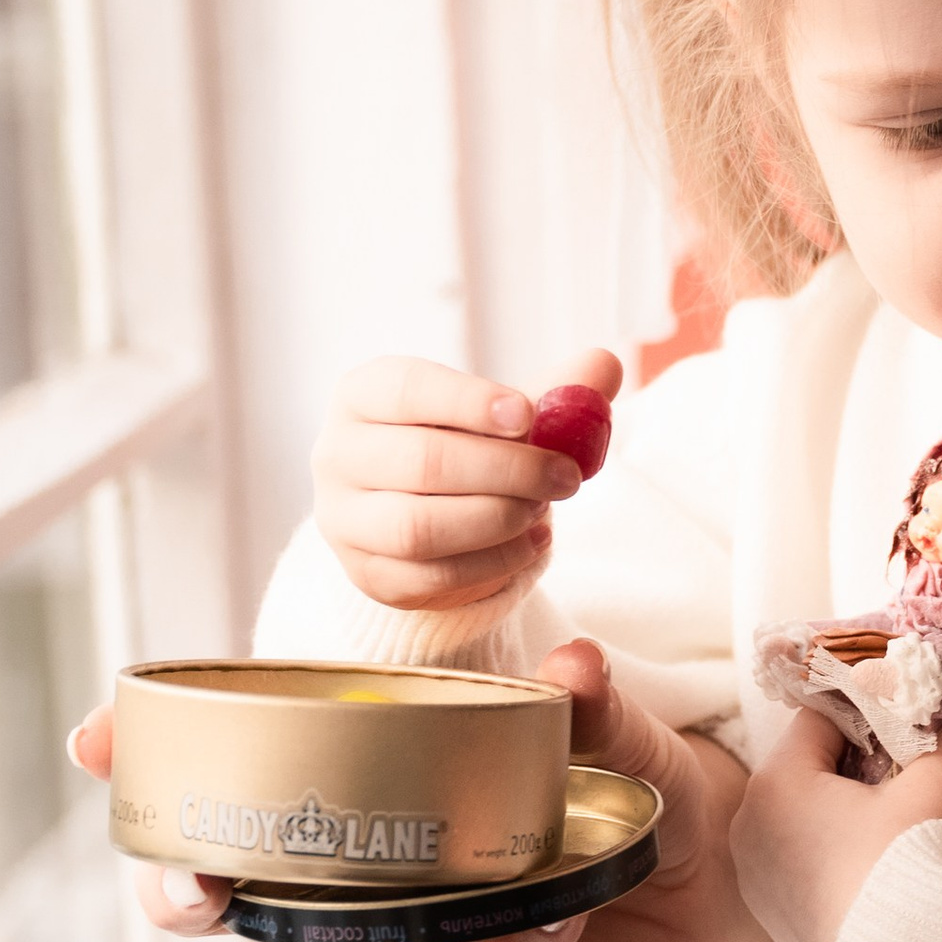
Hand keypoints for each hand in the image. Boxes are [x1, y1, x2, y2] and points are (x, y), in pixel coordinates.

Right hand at [69, 640, 775, 941]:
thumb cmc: (636, 784)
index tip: (97, 738)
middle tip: (199, 878)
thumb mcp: (625, 734)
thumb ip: (597, 706)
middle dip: (190, 891)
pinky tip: (542, 939)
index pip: (231, 772)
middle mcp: (364, 873)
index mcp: (365, 784)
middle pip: (239, 892)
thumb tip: (573, 667)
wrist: (712, 875)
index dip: (147, 758)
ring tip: (509, 914)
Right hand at [311, 346, 623, 615]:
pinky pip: (431, 576)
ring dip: (498, 518)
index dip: (468, 401)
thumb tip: (604, 365)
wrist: (430, 511)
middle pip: (422, 463)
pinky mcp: (370, 575)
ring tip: (543, 507)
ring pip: (420, 527)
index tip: (529, 415)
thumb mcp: (506, 411)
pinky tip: (532, 541)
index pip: (406, 391)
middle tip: (567, 475)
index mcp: (362, 395)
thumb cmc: (465, 444)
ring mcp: (345, 521)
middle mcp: (337, 455)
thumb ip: (557, 388)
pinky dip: (493, 562)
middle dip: (507, 470)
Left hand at [734, 696, 941, 941]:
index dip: (871, 711)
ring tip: (903, 819)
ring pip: (806, 818)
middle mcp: (749, 826)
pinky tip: (880, 866)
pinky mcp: (776, 921)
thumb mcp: (939, 792)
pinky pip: (805, 864)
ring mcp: (757, 879)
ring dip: (849, 811)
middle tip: (915, 765)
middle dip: (861, 762)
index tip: (912, 719)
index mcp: (773, 783)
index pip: (820, 718)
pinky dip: (838, 854)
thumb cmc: (902, 869)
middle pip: (811, 768)